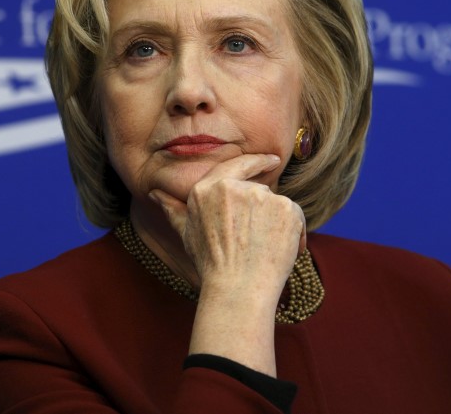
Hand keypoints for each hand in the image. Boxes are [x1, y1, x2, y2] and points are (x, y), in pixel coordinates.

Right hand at [149, 153, 306, 298]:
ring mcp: (261, 196)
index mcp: (206, 189)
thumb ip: (174, 210)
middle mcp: (233, 187)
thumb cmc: (211, 265)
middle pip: (260, 190)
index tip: (272, 161)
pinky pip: (295, 215)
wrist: (238, 290)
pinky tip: (282, 251)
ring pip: (278, 203)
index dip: (256, 161)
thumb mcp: (186, 234)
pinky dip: (294, 233)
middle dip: (263, 212)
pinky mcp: (285, 208)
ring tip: (264, 250)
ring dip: (278, 223)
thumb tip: (155, 193)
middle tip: (257, 241)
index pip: (236, 165)